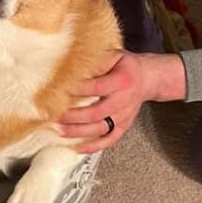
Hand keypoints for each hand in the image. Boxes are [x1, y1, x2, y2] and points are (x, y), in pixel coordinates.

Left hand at [58, 50, 186, 152]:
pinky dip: (93, 146)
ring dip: (78, 132)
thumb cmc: (126, 67)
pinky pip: (109, 140)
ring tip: (60, 130)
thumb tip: (73, 66)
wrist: (146, 79)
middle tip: (55, 115)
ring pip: (100, 128)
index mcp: (122, 80)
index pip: (97, 87)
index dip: (77, 90)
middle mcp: (124, 100)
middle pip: (96, 112)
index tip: (59, 90)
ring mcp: (124, 116)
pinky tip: (78, 147)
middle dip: (73, 116)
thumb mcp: (114, 55)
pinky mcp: (123, 127)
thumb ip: (97, 61)